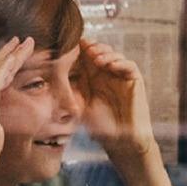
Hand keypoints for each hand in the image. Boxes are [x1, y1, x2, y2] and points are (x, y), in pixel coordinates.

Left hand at [75, 40, 153, 161]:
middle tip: (87, 49)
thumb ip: (69, 93)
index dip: (82, 49)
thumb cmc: (99, 125)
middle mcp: (107, 74)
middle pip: (101, 51)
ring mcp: (121, 76)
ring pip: (115, 55)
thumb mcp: (79, 107)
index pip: (87, 56)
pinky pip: (129, 65)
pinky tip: (111, 66)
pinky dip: (121, 63)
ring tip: (97, 59)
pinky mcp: (134, 80)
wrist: (120, 140)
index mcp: (93, 77)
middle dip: (94, 47)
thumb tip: (52, 81)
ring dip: (106, 53)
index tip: (75, 45)